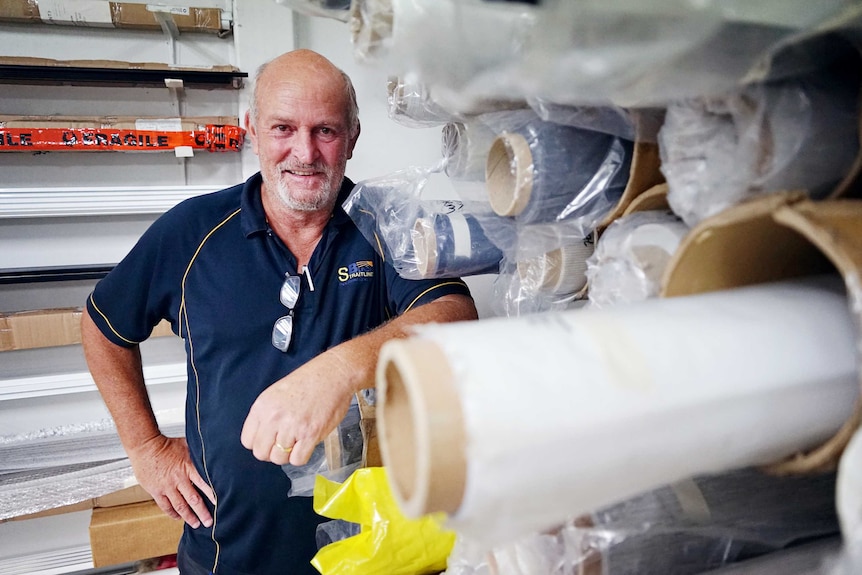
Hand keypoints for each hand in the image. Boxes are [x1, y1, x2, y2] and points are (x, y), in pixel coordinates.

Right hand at [128, 434, 214, 528]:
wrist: (145, 446)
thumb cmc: (166, 444)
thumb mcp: (187, 446)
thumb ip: (199, 455)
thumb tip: (213, 455)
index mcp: (188, 467)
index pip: (204, 484)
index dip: (212, 495)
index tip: (220, 504)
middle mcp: (179, 479)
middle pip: (193, 499)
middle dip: (202, 512)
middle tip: (209, 522)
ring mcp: (167, 486)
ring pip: (180, 506)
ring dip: (188, 516)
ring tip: (196, 524)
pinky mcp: (156, 491)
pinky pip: (165, 506)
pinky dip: (172, 513)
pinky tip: (178, 517)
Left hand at [240, 349, 354, 466]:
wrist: (333, 374)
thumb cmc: (308, 381)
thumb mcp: (276, 393)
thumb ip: (266, 415)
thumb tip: (264, 438)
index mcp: (262, 406)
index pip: (247, 441)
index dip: (259, 443)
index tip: (269, 440)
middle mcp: (274, 418)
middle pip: (261, 453)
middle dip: (272, 452)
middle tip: (284, 443)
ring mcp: (292, 427)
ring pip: (279, 458)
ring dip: (288, 454)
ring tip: (297, 441)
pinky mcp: (310, 434)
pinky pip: (298, 460)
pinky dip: (302, 456)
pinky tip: (307, 443)